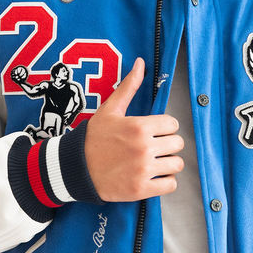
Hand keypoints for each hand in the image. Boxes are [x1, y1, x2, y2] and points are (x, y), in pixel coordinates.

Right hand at [83, 57, 184, 201]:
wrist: (74, 168)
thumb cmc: (93, 138)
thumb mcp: (110, 110)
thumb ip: (129, 87)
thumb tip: (141, 63)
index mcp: (139, 126)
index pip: (173, 124)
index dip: (165, 127)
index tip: (155, 131)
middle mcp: (144, 148)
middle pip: (177, 144)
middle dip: (168, 144)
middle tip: (155, 147)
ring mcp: (143, 170)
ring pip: (177, 165)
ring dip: (168, 163)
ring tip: (155, 162)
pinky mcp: (141, 189)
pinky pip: (170, 185)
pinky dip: (165, 181)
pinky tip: (154, 176)